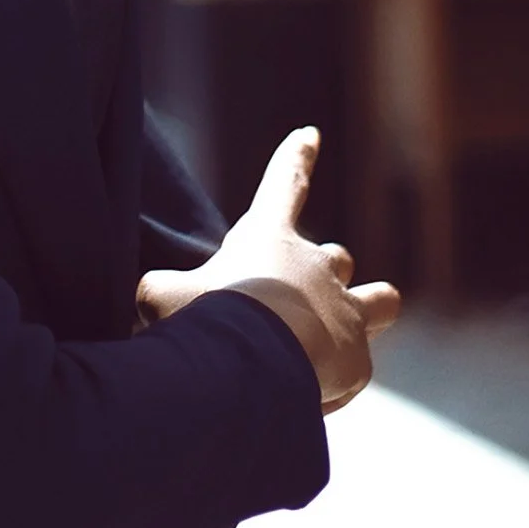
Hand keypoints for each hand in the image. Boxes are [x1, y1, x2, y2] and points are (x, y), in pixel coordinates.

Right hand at [136, 125, 401, 413]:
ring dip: (370, 308)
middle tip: (299, 300)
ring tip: (352, 328)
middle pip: (337, 256)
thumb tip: (147, 307)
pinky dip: (334, 378)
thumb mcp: (161, 296)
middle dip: (327, 270)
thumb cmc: (207, 316)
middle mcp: (316, 268)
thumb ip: (159, 294)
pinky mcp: (359, 360)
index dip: (296, 157)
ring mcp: (345, 313)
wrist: (256, 365)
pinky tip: (306, 394)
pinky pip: (354, 367)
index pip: (284, 184)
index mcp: (269, 238)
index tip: (311, 133)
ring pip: (381, 300)